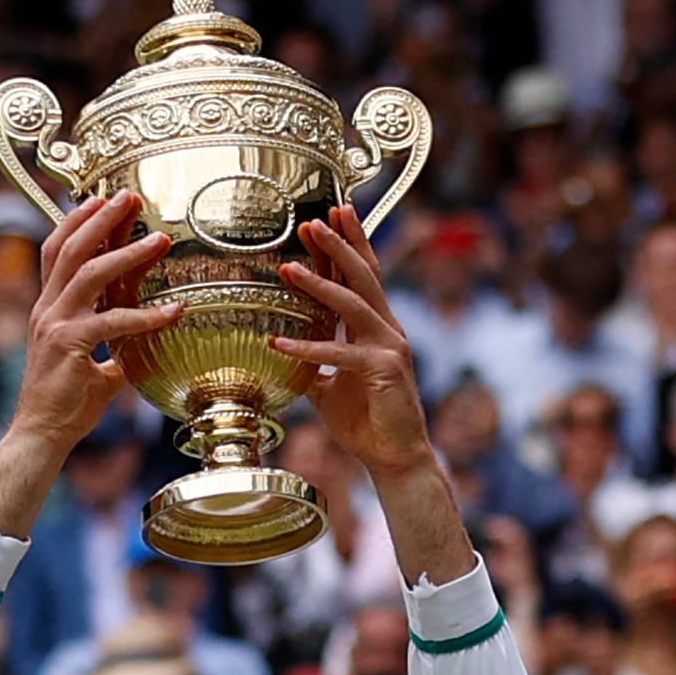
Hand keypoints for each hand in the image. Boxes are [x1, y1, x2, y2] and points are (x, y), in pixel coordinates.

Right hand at [7, 192, 185, 453]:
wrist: (42, 432)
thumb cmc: (67, 402)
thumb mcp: (92, 363)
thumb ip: (110, 344)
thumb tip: (135, 340)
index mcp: (48, 307)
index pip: (57, 251)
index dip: (76, 221)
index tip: (101, 198)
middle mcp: (47, 308)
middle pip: (69, 248)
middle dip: (100, 218)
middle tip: (129, 196)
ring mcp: (55, 325)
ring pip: (89, 274)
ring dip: (126, 253)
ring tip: (160, 241)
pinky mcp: (70, 346)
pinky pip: (112, 322)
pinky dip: (145, 316)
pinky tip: (174, 311)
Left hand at [271, 206, 436, 475]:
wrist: (395, 458)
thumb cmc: (366, 423)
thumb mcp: (330, 386)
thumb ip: (312, 363)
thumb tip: (279, 351)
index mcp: (378, 329)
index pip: (363, 277)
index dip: (349, 245)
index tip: (331, 216)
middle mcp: (388, 331)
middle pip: (364, 276)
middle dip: (340, 245)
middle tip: (316, 219)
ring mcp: (390, 348)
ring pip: (354, 304)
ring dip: (320, 283)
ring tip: (290, 267)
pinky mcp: (385, 370)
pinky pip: (341, 353)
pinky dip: (308, 348)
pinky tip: (279, 343)